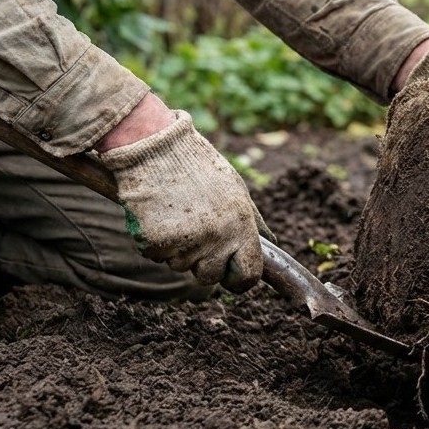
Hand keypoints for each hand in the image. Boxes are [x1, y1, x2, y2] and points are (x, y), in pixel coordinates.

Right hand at [97, 108, 264, 291]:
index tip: (231, 274)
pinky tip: (159, 215)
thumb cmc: (199, 167)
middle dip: (204, 262)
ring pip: (181, 266)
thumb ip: (253, 222)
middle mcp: (216, 239)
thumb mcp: (236, 190)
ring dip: (179, 249)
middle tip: (196, 230)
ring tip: (176, 214)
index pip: (248, 275)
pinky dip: (157, 242)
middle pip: (211, 277)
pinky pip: (158, 256)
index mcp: (241, 226)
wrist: (156, 149)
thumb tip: (273, 245)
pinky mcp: (155, 244)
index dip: (239, 279)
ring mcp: (185, 244)